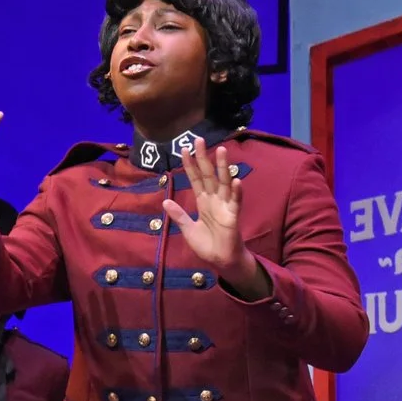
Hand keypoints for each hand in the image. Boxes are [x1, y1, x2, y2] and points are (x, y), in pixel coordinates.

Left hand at [166, 143, 269, 299]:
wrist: (220, 261)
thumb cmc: (207, 245)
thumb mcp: (188, 229)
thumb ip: (179, 215)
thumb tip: (164, 202)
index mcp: (203, 202)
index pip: (195, 179)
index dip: (190, 165)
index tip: (183, 149)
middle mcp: (214, 200)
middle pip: (208, 175)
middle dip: (204, 158)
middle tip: (199, 139)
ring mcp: (225, 206)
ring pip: (223, 183)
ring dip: (223, 167)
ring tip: (222, 150)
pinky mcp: (233, 217)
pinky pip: (236, 202)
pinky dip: (237, 191)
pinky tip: (237, 180)